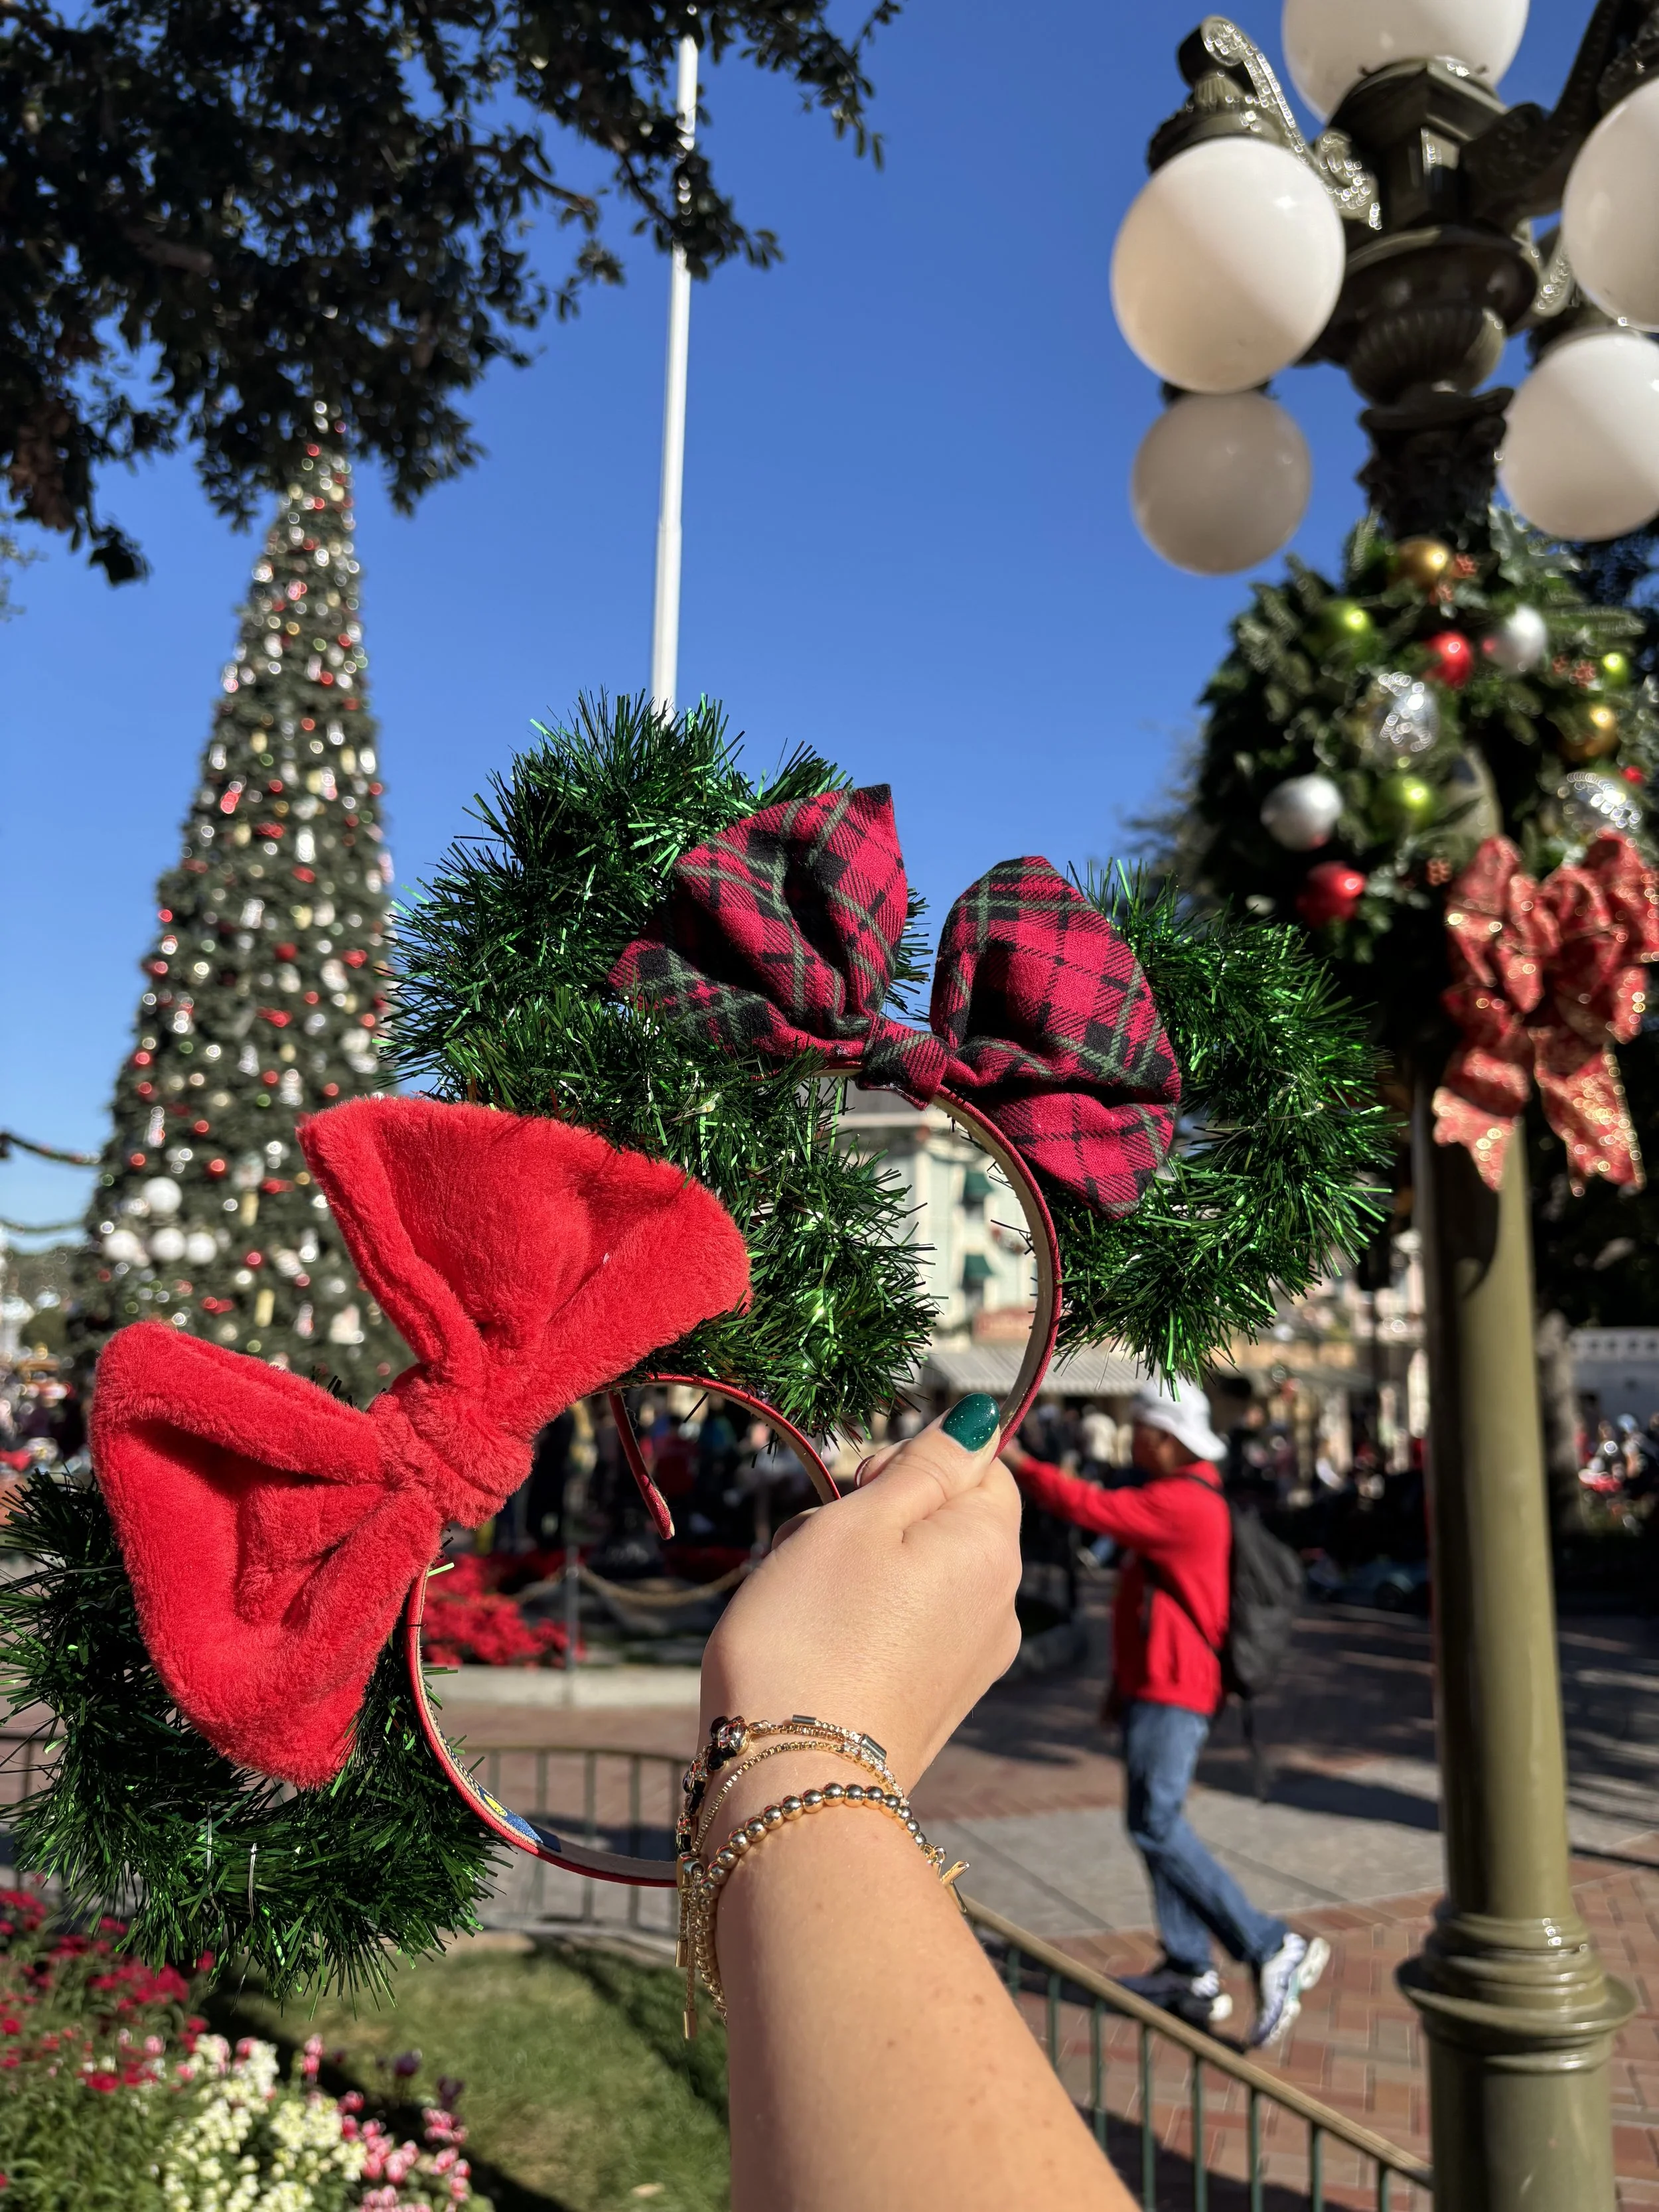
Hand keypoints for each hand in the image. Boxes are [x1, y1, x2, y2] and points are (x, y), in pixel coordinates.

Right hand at [699, 1395, 1021, 1788]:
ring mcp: (973, 1661)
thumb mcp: (863, 1519)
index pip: (981, 1465)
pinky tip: (817, 1644)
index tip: (856, 1488)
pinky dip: (862, 1621)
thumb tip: (981, 1420)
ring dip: (858, 1568)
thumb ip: (927, 1463)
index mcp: (992, 1548)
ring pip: (916, 1574)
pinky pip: (906, 1629)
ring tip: (805, 1602)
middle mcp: (1002, 1605)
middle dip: (875, 1517)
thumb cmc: (813, 1632)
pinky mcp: (937, 1702)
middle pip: (942, 1519)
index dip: (913, 1461)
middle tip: (818, 1547)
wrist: (792, 1779)